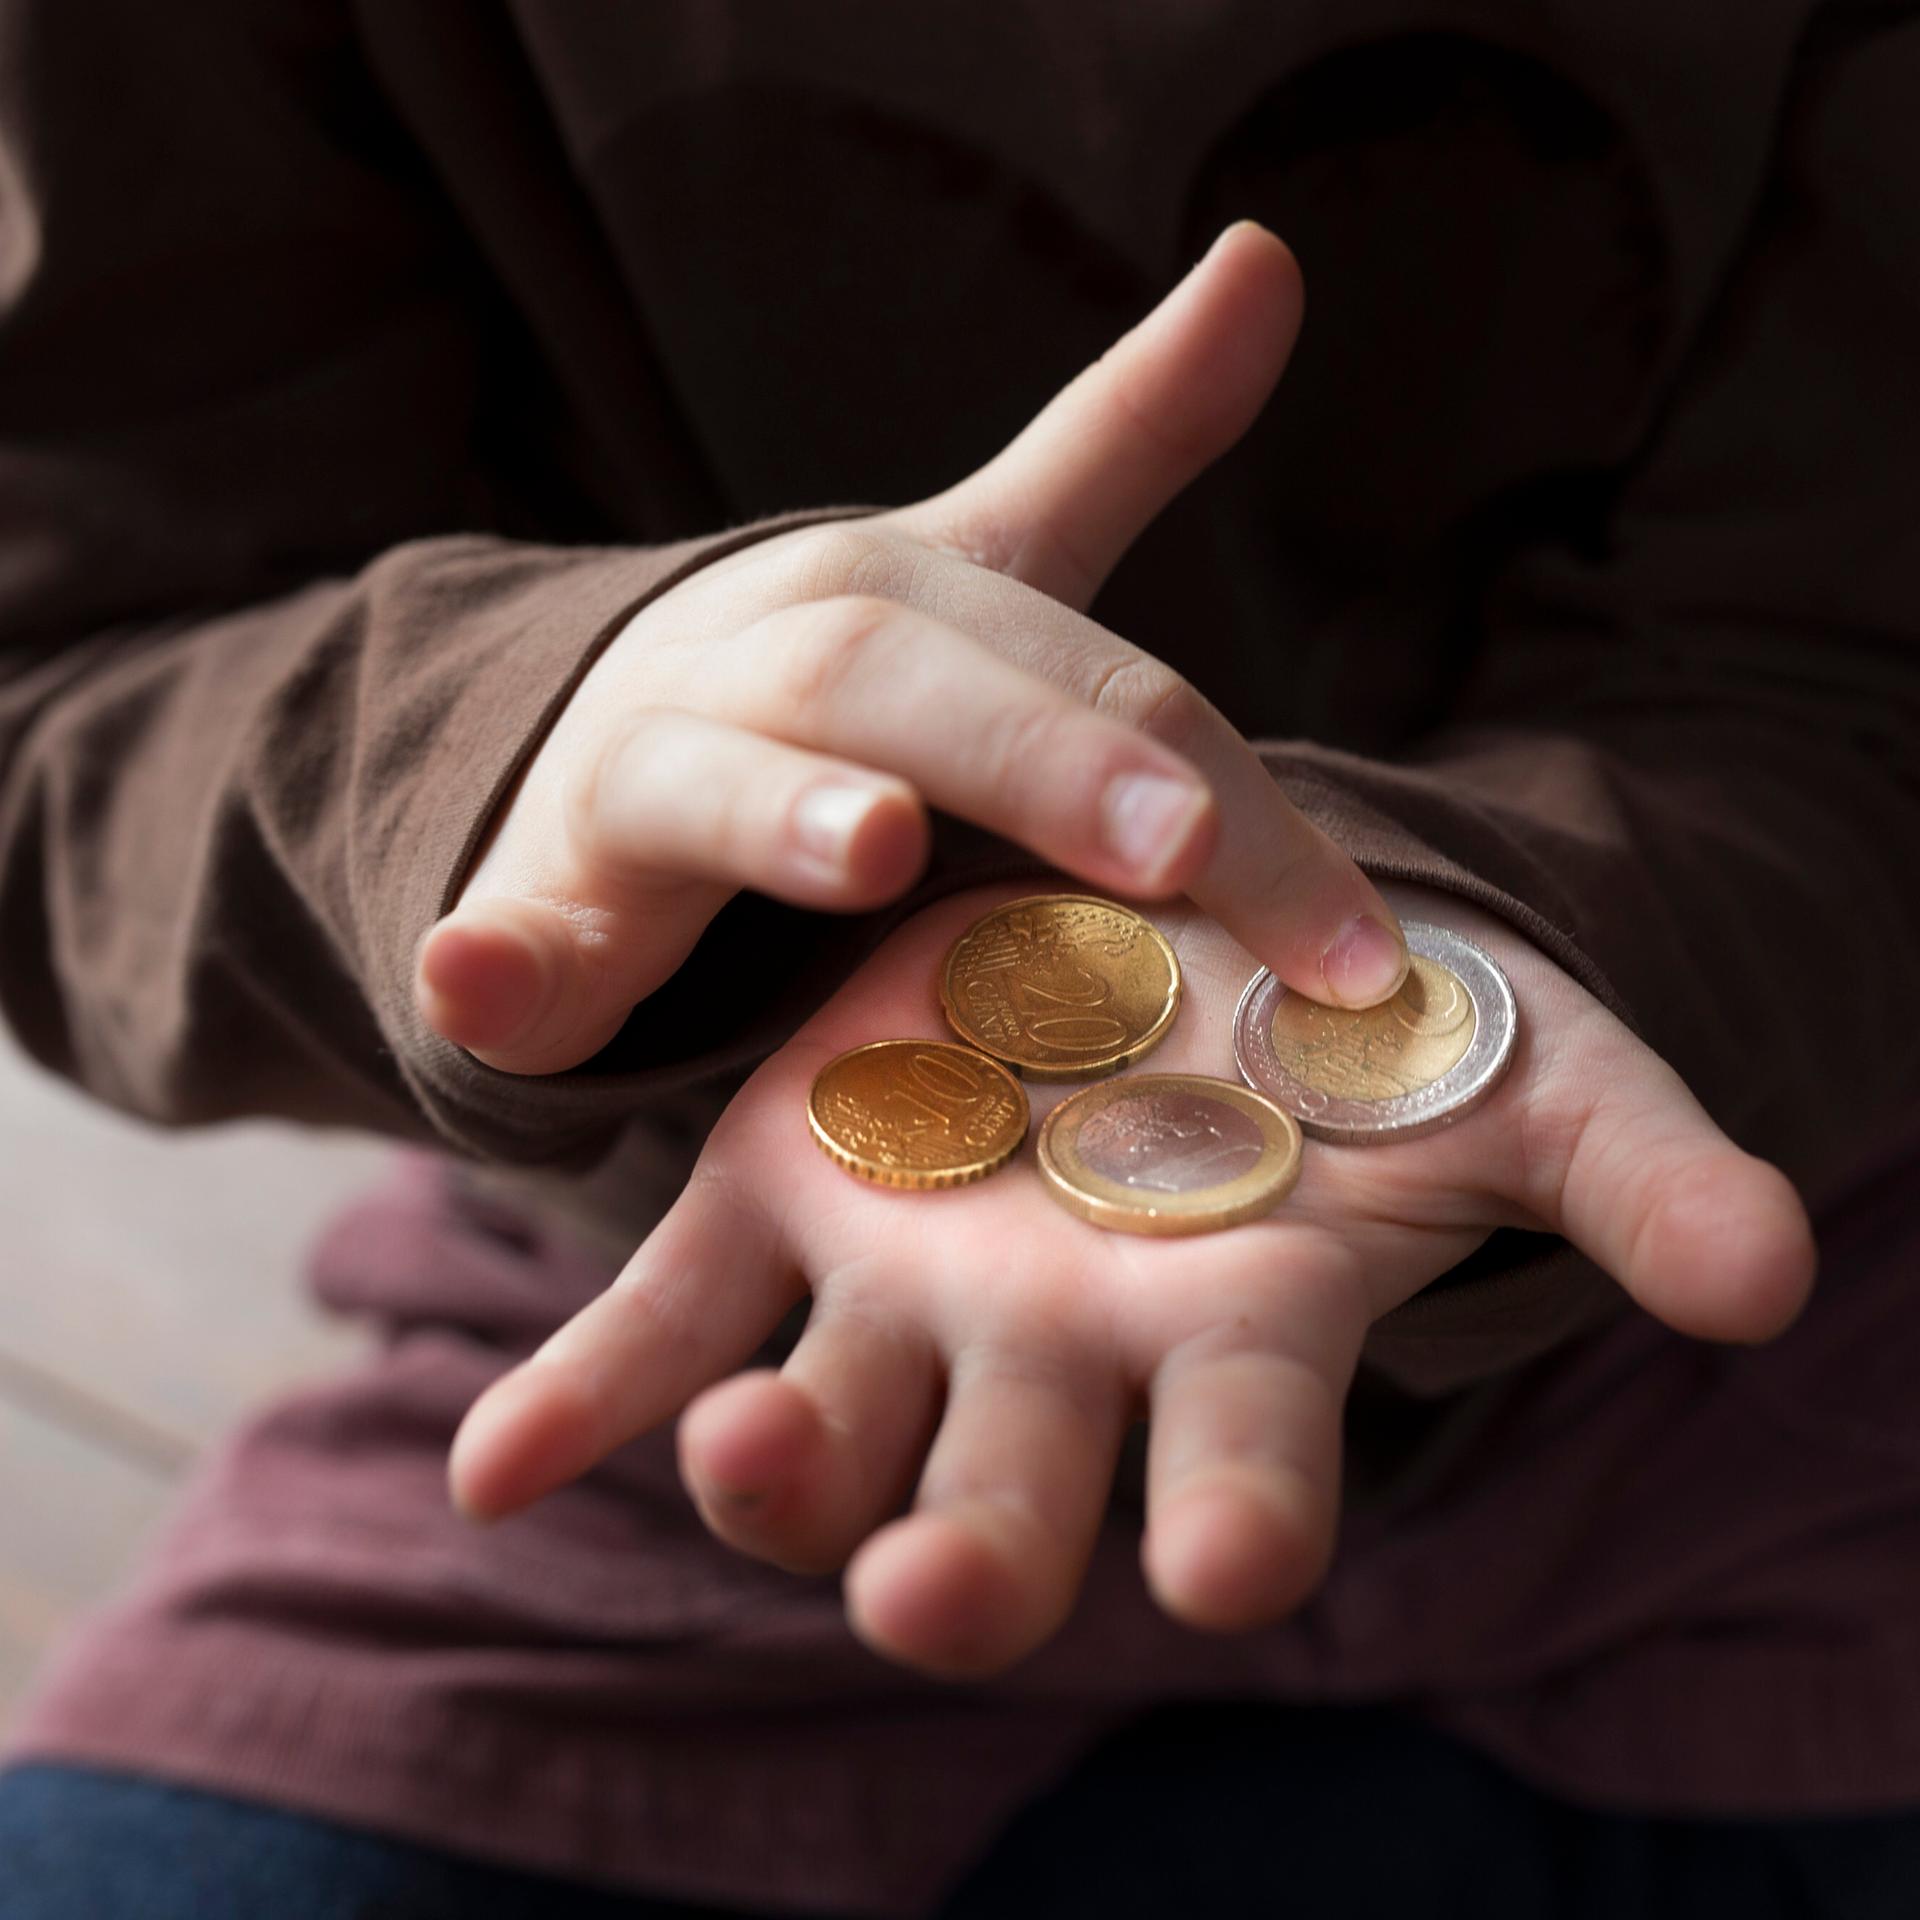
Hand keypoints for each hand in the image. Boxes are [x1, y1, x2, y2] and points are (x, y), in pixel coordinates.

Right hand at [414, 223, 1412, 1075]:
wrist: (618, 755)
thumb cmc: (845, 696)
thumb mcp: (987, 575)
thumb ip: (1123, 436)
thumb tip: (1270, 255)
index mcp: (891, 600)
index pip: (1091, 684)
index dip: (1226, 795)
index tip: (1356, 943)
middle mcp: (764, 665)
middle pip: (904, 684)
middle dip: (1038, 755)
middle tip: (1173, 843)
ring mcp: (640, 776)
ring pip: (702, 775)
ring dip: (778, 807)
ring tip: (870, 845)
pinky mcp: (544, 901)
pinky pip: (500, 929)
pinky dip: (482, 957)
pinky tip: (467, 981)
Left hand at [446, 880, 1815, 1676]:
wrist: (1186, 950)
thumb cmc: (1358, 1048)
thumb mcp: (1505, 1076)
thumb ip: (1627, 1168)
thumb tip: (1771, 1277)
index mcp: (1223, 1337)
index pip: (1245, 1468)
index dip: (1242, 1516)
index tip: (1226, 1568)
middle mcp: (1049, 1357)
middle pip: (1005, 1505)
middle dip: (974, 1560)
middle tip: (937, 1586)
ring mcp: (898, 1290)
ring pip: (816, 1429)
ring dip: (764, 1466)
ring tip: (729, 1454)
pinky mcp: (778, 1202)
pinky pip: (660, 1324)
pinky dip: (582, 1397)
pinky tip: (498, 1459)